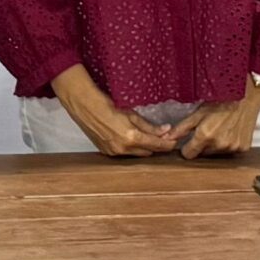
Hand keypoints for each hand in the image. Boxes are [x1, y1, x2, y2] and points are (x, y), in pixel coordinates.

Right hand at [53, 65, 177, 156]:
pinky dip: (131, 148)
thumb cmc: (108, 105)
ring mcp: (114, 152)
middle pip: (147, 152)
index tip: (174, 141)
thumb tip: (166, 131)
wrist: (85, 106)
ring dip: (143, 147)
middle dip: (156, 146)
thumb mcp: (131, 114)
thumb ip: (149, 125)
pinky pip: (124, 153)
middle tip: (162, 137)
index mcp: (131, 138)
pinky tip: (131, 139)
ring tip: (147, 137)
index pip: (156, 145)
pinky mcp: (106, 152)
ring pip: (136, 154)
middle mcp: (123, 149)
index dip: (167, 144)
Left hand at [169, 86, 259, 159]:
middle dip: (202, 145)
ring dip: (215, 145)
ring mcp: (232, 148)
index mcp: (205, 136)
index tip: (189, 141)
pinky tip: (229, 131)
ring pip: (216, 153)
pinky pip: (230, 151)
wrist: (245, 97)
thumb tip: (167, 138)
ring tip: (219, 128)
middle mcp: (219, 144)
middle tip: (207, 129)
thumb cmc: (221, 101)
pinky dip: (228, 144)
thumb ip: (181, 128)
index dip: (187, 148)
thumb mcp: (197, 112)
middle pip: (203, 154)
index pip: (189, 154)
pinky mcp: (242, 148)